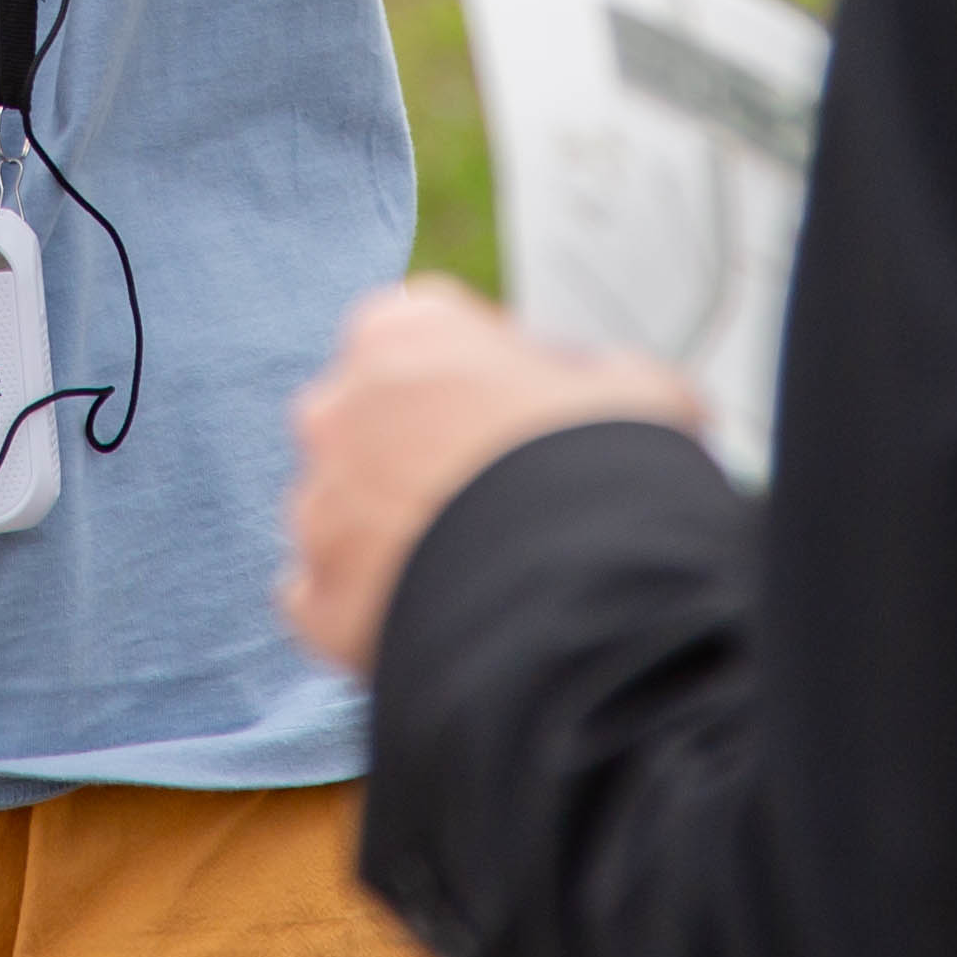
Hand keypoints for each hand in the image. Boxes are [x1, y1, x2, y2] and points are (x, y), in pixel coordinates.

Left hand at [278, 275, 709, 676]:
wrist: (583, 606)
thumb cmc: (610, 476)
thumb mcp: (640, 391)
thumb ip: (602, 378)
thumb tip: (611, 391)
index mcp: (402, 332)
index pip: (426, 341)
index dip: (480, 385)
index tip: (523, 425)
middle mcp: (338, 408)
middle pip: (372, 426)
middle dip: (421, 458)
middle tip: (497, 504)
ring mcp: (319, 506)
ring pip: (348, 516)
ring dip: (397, 539)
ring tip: (479, 577)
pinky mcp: (315, 599)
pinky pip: (334, 602)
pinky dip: (374, 615)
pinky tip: (440, 625)